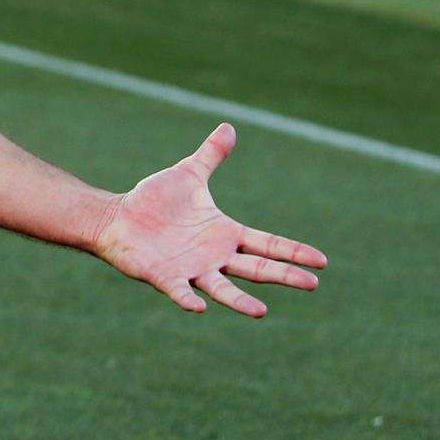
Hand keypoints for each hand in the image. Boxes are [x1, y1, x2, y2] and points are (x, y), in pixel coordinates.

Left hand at [92, 124, 326, 317]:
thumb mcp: (188, 174)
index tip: (321, 261)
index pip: (267, 243)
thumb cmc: (154, 200)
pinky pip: (180, 291)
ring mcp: (190, 269)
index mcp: (225, 234)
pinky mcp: (164, 277)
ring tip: (261, 312)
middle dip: (283, 276)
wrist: (117, 217)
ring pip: (222, 288)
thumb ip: (210, 155)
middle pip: (256, 268)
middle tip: (312, 284)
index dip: (293, 251)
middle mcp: (214, 256)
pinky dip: (189, 299)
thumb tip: (229, 127)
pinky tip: (200, 307)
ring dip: (240, 301)